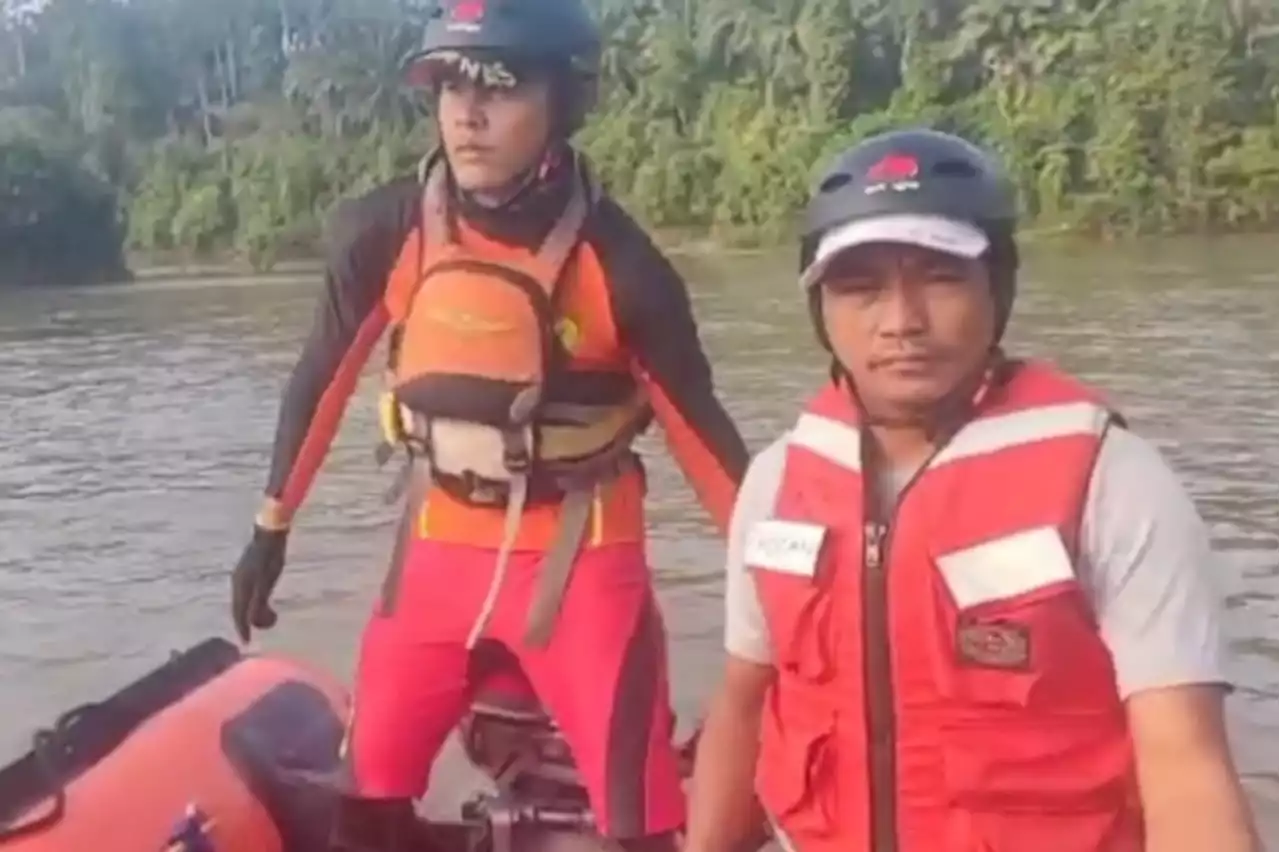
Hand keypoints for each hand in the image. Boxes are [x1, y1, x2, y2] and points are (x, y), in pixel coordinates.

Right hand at [230, 525, 287, 642]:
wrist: (270, 533)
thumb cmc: (271, 557)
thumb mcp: (267, 580)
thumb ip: (258, 600)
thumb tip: (249, 620)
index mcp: (240, 586)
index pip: (239, 613)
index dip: (242, 629)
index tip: (246, 643)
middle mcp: (237, 583)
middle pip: (238, 608)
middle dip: (245, 623)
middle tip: (252, 636)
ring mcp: (241, 576)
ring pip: (243, 601)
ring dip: (251, 612)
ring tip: (264, 619)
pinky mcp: (248, 571)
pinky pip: (247, 593)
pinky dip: (253, 603)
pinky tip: (261, 604)